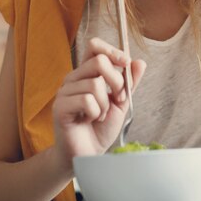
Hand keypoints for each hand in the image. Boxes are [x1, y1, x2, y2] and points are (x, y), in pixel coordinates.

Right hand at [52, 37, 145, 168]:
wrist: (88, 154)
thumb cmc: (101, 127)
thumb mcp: (121, 102)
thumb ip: (129, 82)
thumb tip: (140, 62)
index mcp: (86, 72)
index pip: (94, 46)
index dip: (112, 51)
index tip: (126, 63)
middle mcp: (73, 78)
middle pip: (99, 61)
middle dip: (117, 82)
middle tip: (117, 99)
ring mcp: (65, 91)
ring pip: (95, 84)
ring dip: (105, 104)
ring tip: (100, 115)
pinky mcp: (60, 107)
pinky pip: (87, 101)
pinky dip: (96, 113)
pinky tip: (90, 120)